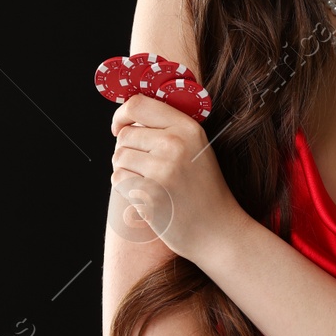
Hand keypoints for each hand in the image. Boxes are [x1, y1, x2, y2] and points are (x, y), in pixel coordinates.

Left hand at [109, 93, 244, 262]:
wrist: (217, 231)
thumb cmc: (204, 189)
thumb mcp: (197, 148)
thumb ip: (169, 128)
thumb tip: (128, 117)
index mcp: (188, 128)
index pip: (138, 105)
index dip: (122, 115)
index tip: (120, 126)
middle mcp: (174, 144)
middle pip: (124, 135)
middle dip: (127, 150)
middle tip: (146, 167)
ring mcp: (161, 170)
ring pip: (118, 157)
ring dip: (126, 170)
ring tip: (150, 182)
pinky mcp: (149, 194)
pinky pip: (118, 179)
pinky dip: (127, 188)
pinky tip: (148, 196)